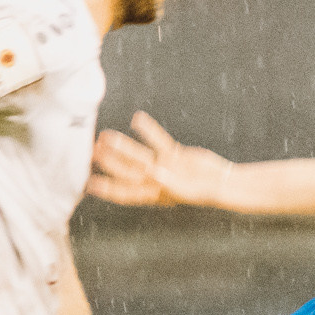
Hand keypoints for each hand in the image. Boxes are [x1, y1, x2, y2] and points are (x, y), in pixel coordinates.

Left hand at [87, 112, 228, 208]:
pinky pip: (158, 141)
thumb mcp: (187, 191)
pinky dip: (149, 131)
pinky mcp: (174, 154)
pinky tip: (138, 119)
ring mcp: (164, 166)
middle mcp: (155, 181)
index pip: (126, 193)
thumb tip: (153, 172)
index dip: (107, 189)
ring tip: (106, 135)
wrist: (225, 183)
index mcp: (155, 195)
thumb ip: (170, 182)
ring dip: (122, 146)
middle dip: (110, 162)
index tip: (89, 184)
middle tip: (93, 152)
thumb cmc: (206, 193)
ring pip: (138, 155)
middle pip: (127, 171)